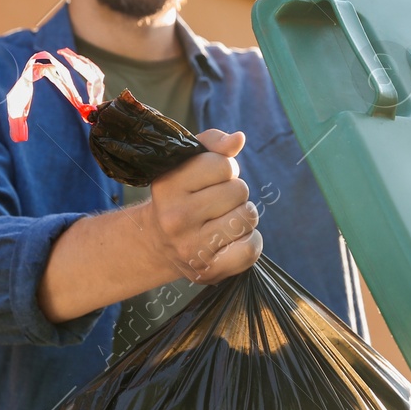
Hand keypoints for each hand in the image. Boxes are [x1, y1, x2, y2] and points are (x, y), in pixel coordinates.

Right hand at [143, 128, 262, 283]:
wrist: (158, 244)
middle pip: (239, 191)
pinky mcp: (208, 270)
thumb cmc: (181, 196)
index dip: (225, 169)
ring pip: (248, 217)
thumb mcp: (187, 164)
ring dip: (243, 216)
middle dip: (235, 193)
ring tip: (224, 220)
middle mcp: (176, 217)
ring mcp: (191, 247)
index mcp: (168, 186)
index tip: (212, 179)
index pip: (223, 165)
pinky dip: (250, 241)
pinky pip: (252, 247)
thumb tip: (239, 138)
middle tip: (217, 203)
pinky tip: (232, 240)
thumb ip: (213, 145)